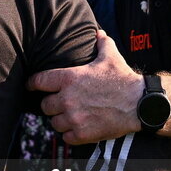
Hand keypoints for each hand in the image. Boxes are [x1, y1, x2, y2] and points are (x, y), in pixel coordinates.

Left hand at [28, 30, 143, 143]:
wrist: (139, 103)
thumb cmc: (124, 79)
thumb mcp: (111, 56)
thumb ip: (101, 43)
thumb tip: (98, 32)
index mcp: (69, 78)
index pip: (39, 81)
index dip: (32, 83)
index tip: (31, 86)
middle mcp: (67, 98)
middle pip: (45, 105)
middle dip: (51, 104)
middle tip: (60, 104)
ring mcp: (74, 118)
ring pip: (54, 123)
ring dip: (60, 120)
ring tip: (69, 117)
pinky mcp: (83, 133)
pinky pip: (66, 137)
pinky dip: (70, 134)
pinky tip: (77, 128)